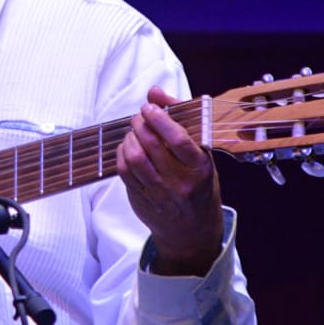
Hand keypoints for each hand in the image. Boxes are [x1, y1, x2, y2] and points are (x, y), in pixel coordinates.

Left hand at [115, 86, 224, 275]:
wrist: (191, 232)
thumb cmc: (199, 187)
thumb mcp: (202, 157)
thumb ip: (181, 121)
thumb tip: (155, 92)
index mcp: (200, 169)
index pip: (179, 140)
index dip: (160, 119)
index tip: (151, 107)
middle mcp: (179, 183)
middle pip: (151, 145)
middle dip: (140, 123)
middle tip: (141, 116)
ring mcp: (158, 193)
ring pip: (134, 157)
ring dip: (130, 136)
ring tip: (135, 131)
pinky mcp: (140, 199)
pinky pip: (124, 170)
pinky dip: (121, 152)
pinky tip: (127, 146)